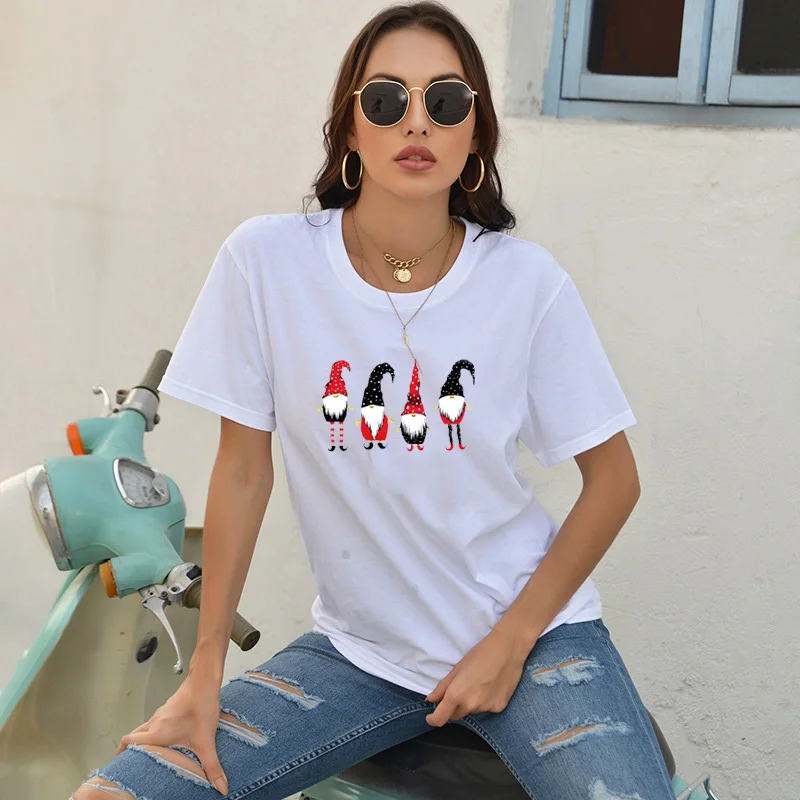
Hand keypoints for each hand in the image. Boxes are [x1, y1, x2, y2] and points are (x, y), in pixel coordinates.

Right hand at [115, 675, 228, 794]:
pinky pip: (156, 720)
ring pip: (145, 726)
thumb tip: (220, 786)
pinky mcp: (170, 706)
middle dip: (130, 748)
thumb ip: (212, 766)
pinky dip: (156, 728)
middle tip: (132, 760)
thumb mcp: (206, 741)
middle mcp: (155, 722)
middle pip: (133, 735)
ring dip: (144, 737)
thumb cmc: (201, 706)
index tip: (120, 765)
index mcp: (157, 733)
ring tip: (151, 750)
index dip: (121, 754)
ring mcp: (162, 712)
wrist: (205, 680)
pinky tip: (170, 734)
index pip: (128, 742)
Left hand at [425, 625, 530, 726]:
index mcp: (456, 694)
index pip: (440, 718)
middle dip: (453, 707)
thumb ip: (442, 687)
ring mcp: (486, 708)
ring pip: (472, 711)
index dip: (432, 719)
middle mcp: (471, 705)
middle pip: (456, 715)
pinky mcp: (499, 708)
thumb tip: (431, 700)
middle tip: (460, 688)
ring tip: (479, 683)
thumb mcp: (458, 668)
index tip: (431, 717)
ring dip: (471, 703)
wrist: (508, 649)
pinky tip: (491, 686)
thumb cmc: (480, 654)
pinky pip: (486, 709)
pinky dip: (485, 701)